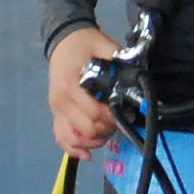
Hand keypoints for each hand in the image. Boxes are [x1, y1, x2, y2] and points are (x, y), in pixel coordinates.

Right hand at [48, 27, 124, 155]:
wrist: (63, 39)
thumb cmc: (84, 43)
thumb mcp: (103, 44)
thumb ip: (119, 59)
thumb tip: (138, 76)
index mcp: (71, 84)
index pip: (94, 113)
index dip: (113, 118)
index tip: (128, 112)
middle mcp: (61, 101)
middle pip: (86, 129)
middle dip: (107, 130)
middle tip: (121, 120)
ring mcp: (56, 109)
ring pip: (74, 138)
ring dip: (94, 141)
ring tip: (108, 131)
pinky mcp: (55, 114)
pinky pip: (61, 138)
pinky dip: (74, 149)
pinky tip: (87, 154)